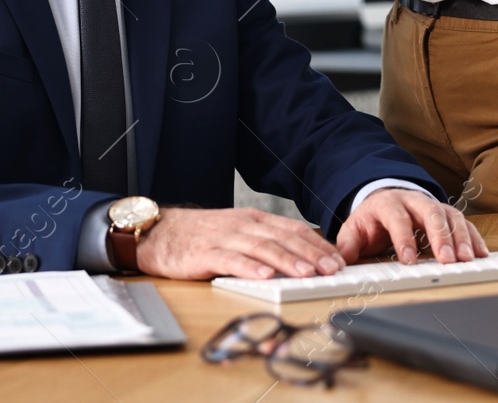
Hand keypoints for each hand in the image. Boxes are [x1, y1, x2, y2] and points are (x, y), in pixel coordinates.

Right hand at [132, 207, 347, 279]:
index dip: (317, 243)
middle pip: (282, 238)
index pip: (292, 229)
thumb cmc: (200, 236)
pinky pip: (230, 260)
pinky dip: (249, 268)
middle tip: (332, 268)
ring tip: (306, 273)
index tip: (338, 258)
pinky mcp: (205, 253)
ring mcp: (224, 237)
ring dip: (287, 261)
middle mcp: (243, 225)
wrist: (159, 232)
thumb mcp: (237, 232)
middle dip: (311, 254)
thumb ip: (263, 241)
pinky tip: (264, 277)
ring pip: (262, 248)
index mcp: (253, 219)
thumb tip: (298, 257)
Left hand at [335, 188, 489, 265]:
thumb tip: (342, 261)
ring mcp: (433, 205)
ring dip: (461, 238)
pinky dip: (473, 237)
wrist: (385, 200)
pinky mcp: (446, 214)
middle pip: (430, 212)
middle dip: (440, 236)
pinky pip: (464, 222)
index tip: (408, 260)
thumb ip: (348, 244)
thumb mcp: (354, 229)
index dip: (403, 238)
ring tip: (467, 259)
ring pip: (451, 216)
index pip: (397, 218)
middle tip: (447, 260)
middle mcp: (414, 200)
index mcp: (388, 203)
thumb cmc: (371, 220)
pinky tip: (480, 254)